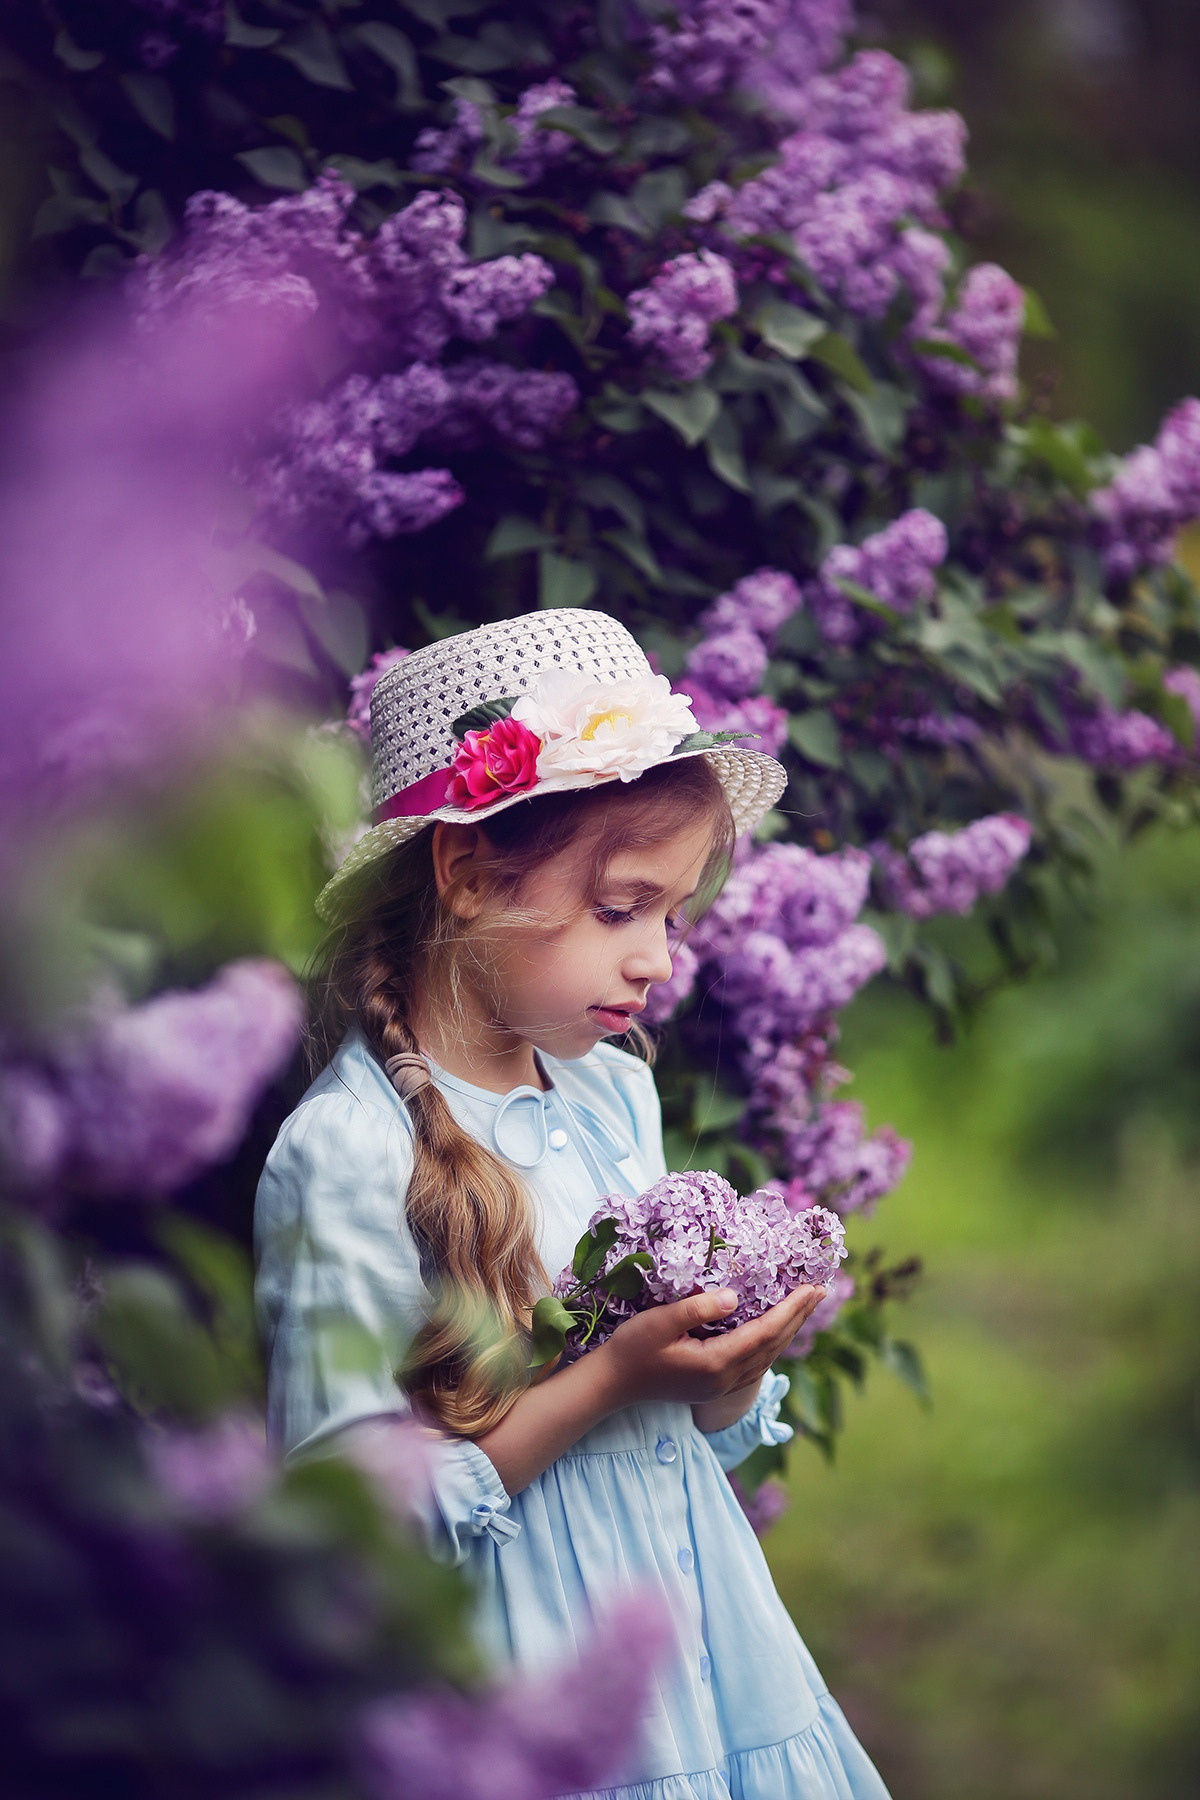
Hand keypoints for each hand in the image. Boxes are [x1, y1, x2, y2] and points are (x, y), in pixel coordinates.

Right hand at [597, 1284, 825, 1411]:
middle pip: (773, 1346)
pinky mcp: (714, 1385)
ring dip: (789, 1330)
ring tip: (805, 1306)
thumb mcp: (659, 1322)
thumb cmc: (632, 1348)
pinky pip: (755, 1363)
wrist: (612, 1385)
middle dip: (798, 1317)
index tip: (812, 1287)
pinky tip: (775, 1331)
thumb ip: (697, 1308)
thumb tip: (734, 1297)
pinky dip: (771, 1343)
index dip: (791, 1310)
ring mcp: (721, 1386)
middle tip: (821, 1290)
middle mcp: (725, 1379)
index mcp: (715, 1364)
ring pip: (767, 1357)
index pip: (765, 1333)